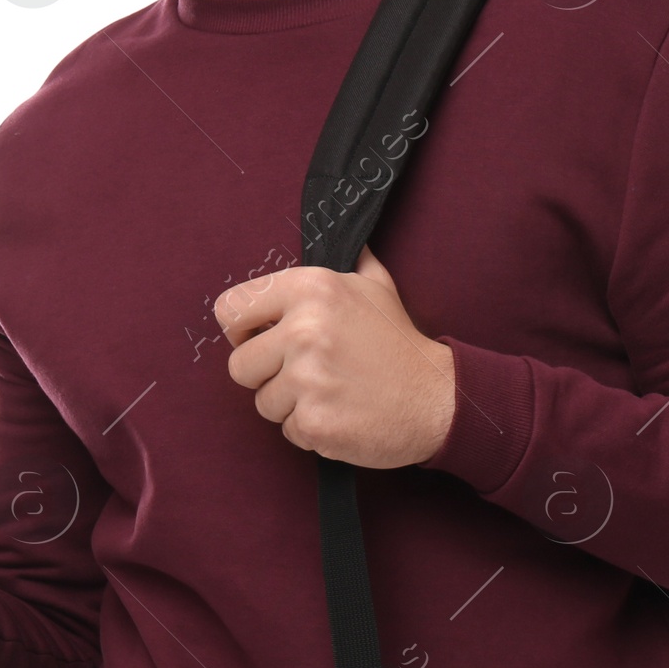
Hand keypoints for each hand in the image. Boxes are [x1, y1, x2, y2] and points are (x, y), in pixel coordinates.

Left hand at [215, 244, 455, 467]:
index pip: (230, 309)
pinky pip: (287, 431)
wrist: (437, 399)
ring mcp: (308, 379)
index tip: (258, 340)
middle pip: (238, 365)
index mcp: (311, 288)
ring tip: (331, 392)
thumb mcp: (376, 287)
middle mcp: (304, 329)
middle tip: (303, 375)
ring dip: (291, 405)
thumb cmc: (400, 344)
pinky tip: (341, 413)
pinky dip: (311, 429)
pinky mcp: (314, 421)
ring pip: (263, 403)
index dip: (240, 330)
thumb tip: (347, 236)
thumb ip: (350, 261)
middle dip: (265, 375)